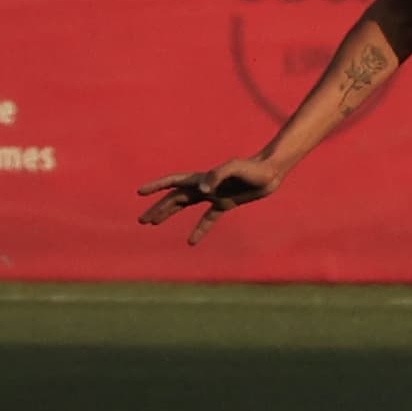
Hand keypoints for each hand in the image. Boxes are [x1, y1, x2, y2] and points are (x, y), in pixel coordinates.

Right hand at [134, 156, 282, 246]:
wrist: (271, 172)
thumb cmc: (252, 168)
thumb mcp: (235, 168)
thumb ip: (217, 175)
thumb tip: (201, 190)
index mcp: (202, 178)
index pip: (173, 182)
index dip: (156, 186)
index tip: (140, 192)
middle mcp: (204, 187)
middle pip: (174, 198)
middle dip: (157, 208)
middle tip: (142, 220)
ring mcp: (214, 195)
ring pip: (185, 206)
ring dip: (168, 214)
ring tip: (153, 223)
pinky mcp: (225, 203)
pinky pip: (208, 219)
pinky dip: (199, 229)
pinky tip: (191, 242)